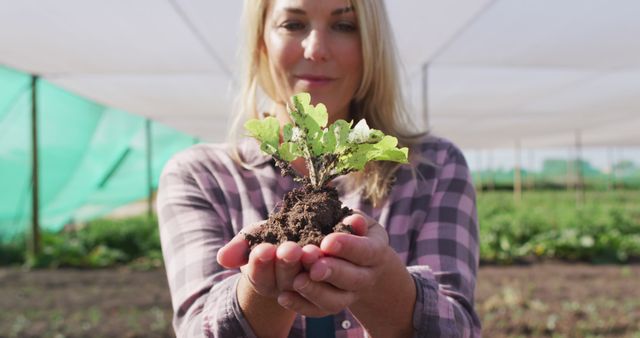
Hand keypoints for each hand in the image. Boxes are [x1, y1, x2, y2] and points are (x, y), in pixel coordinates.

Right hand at [217, 222, 322, 298]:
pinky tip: (331, 249)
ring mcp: (309, 284)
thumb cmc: (268, 237)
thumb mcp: (252, 238)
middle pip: (286, 278)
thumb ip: (238, 247)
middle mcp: (287, 287)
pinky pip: (331, 276)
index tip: (264, 250)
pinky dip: (332, 260)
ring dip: (311, 265)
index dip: (260, 263)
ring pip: (310, 278)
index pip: (259, 275)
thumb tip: (222, 258)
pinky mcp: (330, 279)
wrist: (299, 236)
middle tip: (290, 249)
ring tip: (313, 251)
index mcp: (264, 281)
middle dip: (287, 263)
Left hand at [277, 211, 392, 316]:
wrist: (358, 262)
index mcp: (374, 253)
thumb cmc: (353, 232)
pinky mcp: (330, 305)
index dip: (348, 247)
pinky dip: (299, 305)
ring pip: (335, 301)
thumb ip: (355, 220)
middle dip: (331, 272)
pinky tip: (282, 297)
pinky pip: (316, 311)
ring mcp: (349, 295)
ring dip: (314, 291)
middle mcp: (365, 278)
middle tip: (312, 264)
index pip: (365, 251)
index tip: (327, 242)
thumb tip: (353, 221)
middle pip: (352, 280)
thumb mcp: (358, 221)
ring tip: (297, 281)